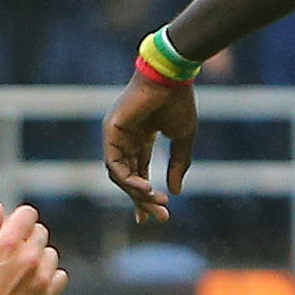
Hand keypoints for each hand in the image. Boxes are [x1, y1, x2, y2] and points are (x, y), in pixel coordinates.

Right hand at [0, 200, 65, 294]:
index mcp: (8, 242)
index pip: (28, 214)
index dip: (18, 219)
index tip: (10, 230)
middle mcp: (28, 257)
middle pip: (39, 232)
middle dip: (26, 238)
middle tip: (9, 254)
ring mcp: (40, 277)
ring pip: (50, 254)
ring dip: (39, 257)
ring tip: (20, 271)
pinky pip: (60, 276)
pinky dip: (49, 276)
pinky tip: (33, 282)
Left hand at [103, 68, 199, 221]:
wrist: (172, 77)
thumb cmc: (179, 102)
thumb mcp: (183, 139)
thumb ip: (178, 165)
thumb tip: (175, 192)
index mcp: (141, 138)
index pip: (138, 173)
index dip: (145, 196)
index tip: (157, 215)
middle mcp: (125, 139)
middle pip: (129, 178)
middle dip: (143, 200)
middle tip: (160, 216)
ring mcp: (115, 135)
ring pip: (120, 175)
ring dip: (137, 192)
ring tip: (156, 200)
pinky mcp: (111, 131)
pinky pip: (115, 164)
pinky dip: (129, 179)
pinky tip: (146, 188)